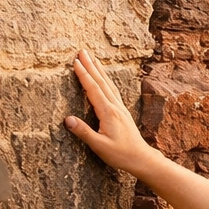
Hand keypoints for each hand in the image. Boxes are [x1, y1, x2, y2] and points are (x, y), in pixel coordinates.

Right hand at [65, 50, 157, 175]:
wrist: (141, 158)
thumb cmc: (120, 154)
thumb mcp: (99, 146)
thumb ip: (84, 132)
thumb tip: (67, 119)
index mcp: (108, 112)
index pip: (93, 89)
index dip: (84, 75)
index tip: (75, 62)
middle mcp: (115, 106)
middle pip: (101, 81)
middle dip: (91, 65)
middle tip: (82, 51)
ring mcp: (120, 108)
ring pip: (108, 84)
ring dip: (99, 70)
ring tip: (92, 57)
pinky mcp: (122, 111)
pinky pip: (113, 90)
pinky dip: (106, 79)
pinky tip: (104, 77)